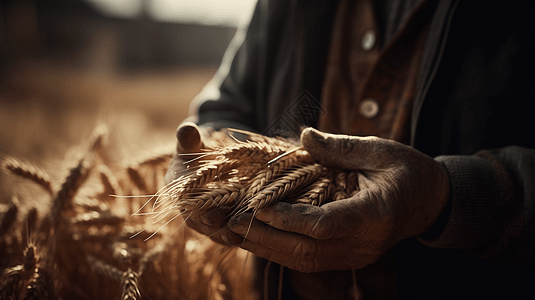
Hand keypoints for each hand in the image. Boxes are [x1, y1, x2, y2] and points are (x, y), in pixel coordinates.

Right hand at [165, 122, 242, 244]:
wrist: (203, 165)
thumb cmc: (195, 153)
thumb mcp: (192, 144)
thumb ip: (188, 138)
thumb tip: (186, 127)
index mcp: (180, 196)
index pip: (191, 210)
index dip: (204, 213)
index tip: (218, 214)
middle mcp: (191, 214)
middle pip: (208, 226)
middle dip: (224, 227)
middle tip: (242, 225)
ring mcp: (207, 223)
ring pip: (222, 234)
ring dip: (237, 233)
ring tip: (254, 232)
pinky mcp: (222, 227)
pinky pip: (233, 235)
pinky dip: (245, 234)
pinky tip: (261, 231)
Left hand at [228, 128, 449, 271]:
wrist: (431, 201)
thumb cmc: (408, 171)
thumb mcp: (380, 150)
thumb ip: (340, 147)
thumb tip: (304, 136)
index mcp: (374, 215)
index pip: (323, 225)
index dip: (288, 219)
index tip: (258, 206)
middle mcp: (363, 243)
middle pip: (306, 250)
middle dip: (266, 237)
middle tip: (232, 221)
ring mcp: (356, 256)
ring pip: (304, 262)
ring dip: (268, 247)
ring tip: (236, 231)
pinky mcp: (349, 258)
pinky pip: (309, 260)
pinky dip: (281, 250)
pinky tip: (261, 238)